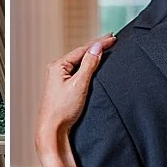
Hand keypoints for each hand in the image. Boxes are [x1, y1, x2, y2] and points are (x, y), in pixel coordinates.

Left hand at [35, 36, 114, 166]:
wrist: (53, 129)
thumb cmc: (63, 109)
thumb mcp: (79, 84)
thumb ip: (89, 64)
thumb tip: (97, 47)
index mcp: (57, 66)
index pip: (82, 50)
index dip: (99, 43)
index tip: (113, 37)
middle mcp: (56, 70)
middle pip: (80, 54)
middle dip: (95, 47)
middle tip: (111, 39)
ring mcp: (58, 79)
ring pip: (78, 63)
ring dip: (91, 56)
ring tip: (104, 49)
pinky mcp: (62, 87)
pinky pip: (77, 72)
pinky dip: (87, 67)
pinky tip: (93, 66)